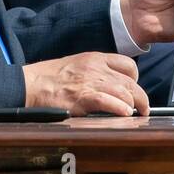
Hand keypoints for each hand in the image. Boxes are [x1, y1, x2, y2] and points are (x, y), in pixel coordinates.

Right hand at [23, 51, 148, 116]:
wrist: (30, 84)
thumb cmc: (49, 77)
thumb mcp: (76, 64)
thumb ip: (95, 71)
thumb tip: (112, 86)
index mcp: (95, 58)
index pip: (128, 65)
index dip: (135, 79)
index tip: (134, 90)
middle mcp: (96, 68)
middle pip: (131, 82)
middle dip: (140, 97)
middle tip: (143, 109)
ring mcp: (90, 83)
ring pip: (124, 92)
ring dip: (133, 105)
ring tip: (134, 115)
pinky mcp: (82, 98)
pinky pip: (108, 102)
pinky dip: (120, 109)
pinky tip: (124, 114)